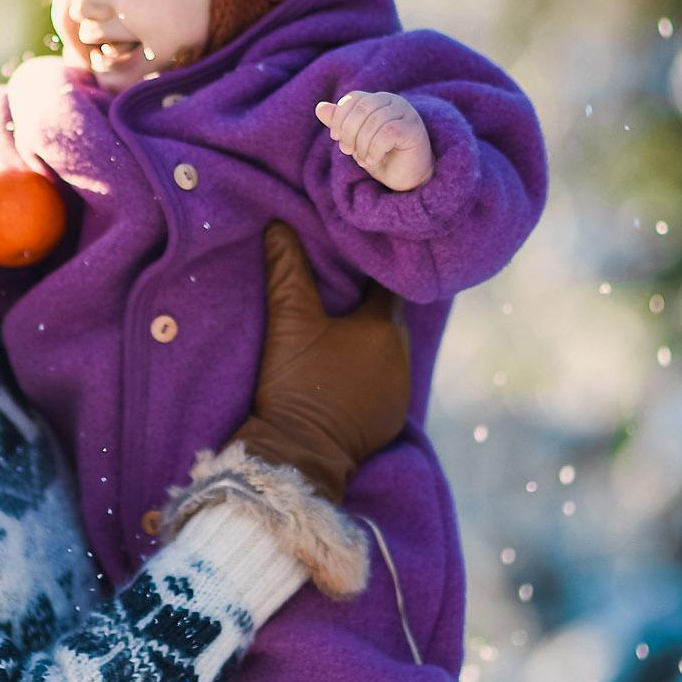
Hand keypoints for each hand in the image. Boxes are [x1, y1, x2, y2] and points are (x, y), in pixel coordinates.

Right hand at [231, 222, 410, 502]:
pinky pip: (385, 382)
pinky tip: (346, 370)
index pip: (387, 283)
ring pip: (388, 350)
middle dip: (368, 304)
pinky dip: (370, 373)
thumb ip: (287, 272)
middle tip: (342, 290)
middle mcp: (403, 356)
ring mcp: (401, 391)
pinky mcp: (391, 419)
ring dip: (369, 342)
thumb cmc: (297, 384)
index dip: (371, 267)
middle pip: (388, 317)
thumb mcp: (288, 323)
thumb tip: (278, 225)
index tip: (354, 255)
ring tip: (342, 330)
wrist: (298, 456)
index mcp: (384, 327)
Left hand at [317, 91, 434, 191]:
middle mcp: (394, 101)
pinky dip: (375, 149)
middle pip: (362, 108)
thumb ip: (339, 123)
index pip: (353, 98)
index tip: (335, 137)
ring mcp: (406, 114)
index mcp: (378, 100)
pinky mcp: (414, 129)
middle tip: (347, 151)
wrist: (406, 178)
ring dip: (362, 144)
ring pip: (374, 121)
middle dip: (348, 132)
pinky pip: (387, 134)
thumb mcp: (355, 140)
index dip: (339, 117)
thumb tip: (320, 107)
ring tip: (363, 159)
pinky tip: (374, 159)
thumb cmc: (381, 157)